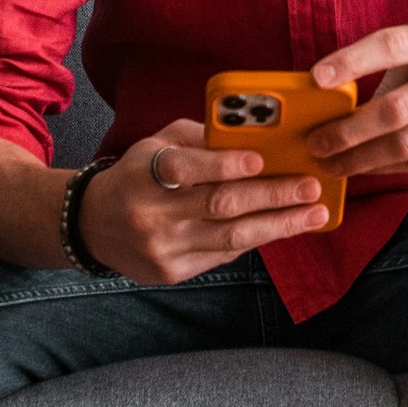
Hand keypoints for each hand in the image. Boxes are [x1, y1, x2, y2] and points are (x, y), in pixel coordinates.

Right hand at [79, 119, 328, 284]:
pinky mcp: (172, 272)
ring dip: (279, 225)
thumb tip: (251, 134)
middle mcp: (153, 214)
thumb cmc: (137, 173)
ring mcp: (163, 248)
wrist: (94, 224)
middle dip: (272, 196)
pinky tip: (283, 226)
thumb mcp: (158, 144)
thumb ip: (199, 137)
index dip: (226, 164)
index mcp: (146, 174)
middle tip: (310, 187)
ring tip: (313, 214)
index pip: (188, 169)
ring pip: (230, 237)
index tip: (262, 159)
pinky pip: (223, 254)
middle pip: (220, 206)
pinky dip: (256, 238)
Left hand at [307, 17, 407, 175]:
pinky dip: (390, 166)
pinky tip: (367, 167)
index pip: (390, 46)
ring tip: (332, 162)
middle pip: (394, 110)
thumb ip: (398, 62)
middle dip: (347, 132)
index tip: (316, 78)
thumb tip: (340, 99)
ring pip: (407, 144)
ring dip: (362, 158)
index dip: (352, 61)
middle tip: (315, 143)